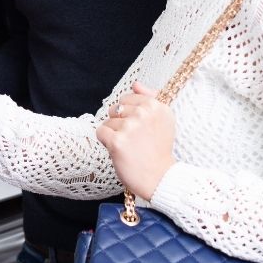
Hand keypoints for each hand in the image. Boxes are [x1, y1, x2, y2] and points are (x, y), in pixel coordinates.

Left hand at [96, 81, 176, 200]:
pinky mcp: (117, 141)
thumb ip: (149, 98)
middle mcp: (144, 113)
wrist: (160, 179)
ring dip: (114, 134)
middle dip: (120, 124)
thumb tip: (135, 83)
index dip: (129, 115)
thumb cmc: (159, 150)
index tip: (141, 130)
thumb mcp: (163, 120)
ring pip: (108, 122)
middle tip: (135, 140)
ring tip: (130, 147)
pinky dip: (105, 142)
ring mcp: (130, 126)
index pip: (126, 99)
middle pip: (115, 109)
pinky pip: (100, 132)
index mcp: (156, 105)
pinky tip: (119, 151)